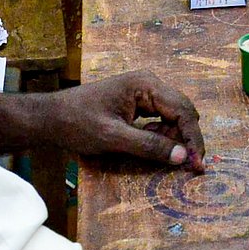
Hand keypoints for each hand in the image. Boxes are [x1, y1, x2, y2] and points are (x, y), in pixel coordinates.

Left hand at [41, 71, 204, 169]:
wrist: (50, 117)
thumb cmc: (78, 123)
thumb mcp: (113, 138)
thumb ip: (149, 146)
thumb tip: (182, 157)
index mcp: (146, 84)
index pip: (182, 110)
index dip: (193, 138)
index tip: (198, 164)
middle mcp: (149, 84)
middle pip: (182, 111)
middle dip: (186, 139)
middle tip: (187, 166)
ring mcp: (143, 91)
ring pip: (173, 116)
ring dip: (173, 139)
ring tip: (164, 158)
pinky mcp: (137, 102)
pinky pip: (159, 118)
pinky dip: (161, 135)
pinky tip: (151, 148)